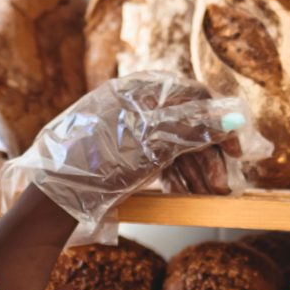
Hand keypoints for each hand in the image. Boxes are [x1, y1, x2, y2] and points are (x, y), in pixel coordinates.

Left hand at [0, 72, 253, 235]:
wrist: (53, 199)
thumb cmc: (98, 164)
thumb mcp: (152, 144)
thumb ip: (194, 128)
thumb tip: (234, 116)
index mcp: (138, 90)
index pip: (193, 97)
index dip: (219, 123)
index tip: (236, 152)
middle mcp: (133, 105)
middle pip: (185, 125)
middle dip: (207, 157)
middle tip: (220, 187)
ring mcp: (126, 129)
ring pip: (172, 144)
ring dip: (194, 169)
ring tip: (207, 195)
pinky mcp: (120, 152)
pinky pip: (156, 156)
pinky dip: (174, 173)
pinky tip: (185, 191)